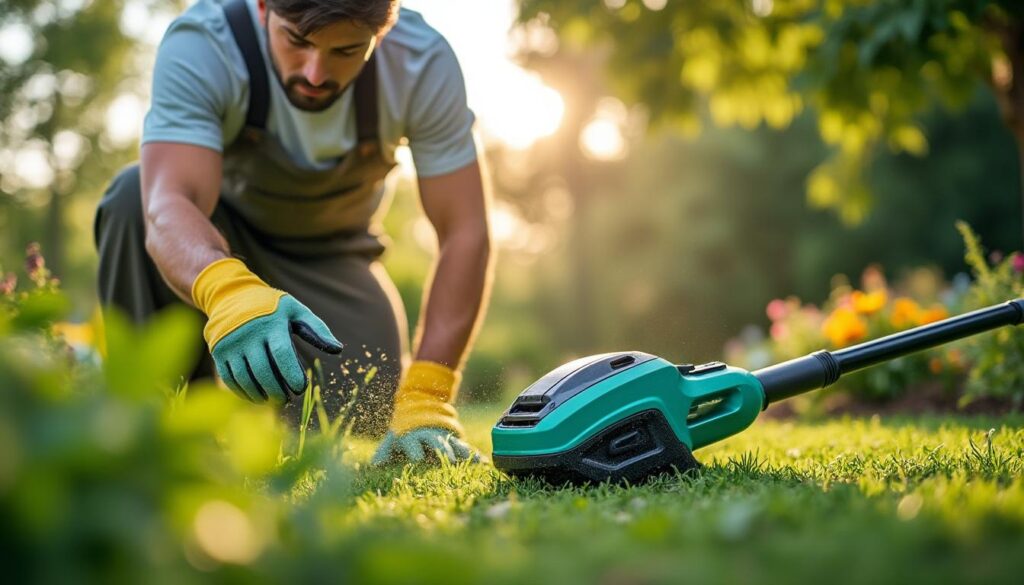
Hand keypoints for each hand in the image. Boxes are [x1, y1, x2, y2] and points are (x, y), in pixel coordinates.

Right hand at [192, 258, 342, 402]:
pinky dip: (243, 392)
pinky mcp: (218, 352)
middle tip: (287, 399)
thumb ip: (317, 329)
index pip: (282, 354)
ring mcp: (230, 344)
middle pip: (263, 371)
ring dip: (260, 395)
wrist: (231, 295)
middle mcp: (248, 334)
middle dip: (277, 390)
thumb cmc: (271, 307)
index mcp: (270, 324)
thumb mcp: (295, 310)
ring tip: (273, 400)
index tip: (300, 388)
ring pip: (246, 378)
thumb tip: (338, 349)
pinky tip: (256, 397)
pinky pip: (230, 379)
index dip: (292, 374)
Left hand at [371, 360, 482, 465]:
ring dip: (462, 453)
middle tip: (449, 460)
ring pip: (454, 444)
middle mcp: (430, 435)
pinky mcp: (454, 439)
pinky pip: (465, 447)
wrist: (420, 405)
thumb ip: (383, 452)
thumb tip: (374, 466)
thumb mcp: (391, 437)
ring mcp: (444, 436)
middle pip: (437, 443)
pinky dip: (474, 455)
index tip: (416, 460)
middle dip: (443, 451)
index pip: (413, 443)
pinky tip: (482, 463)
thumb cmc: (403, 428)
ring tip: (473, 462)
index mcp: (412, 435)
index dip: (413, 451)